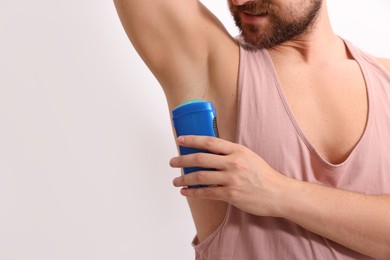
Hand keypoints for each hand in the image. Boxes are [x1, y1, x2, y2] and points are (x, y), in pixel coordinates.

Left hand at [170, 135, 292, 216]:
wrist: (278, 193)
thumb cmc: (264, 175)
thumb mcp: (249, 156)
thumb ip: (231, 154)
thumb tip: (210, 153)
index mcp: (237, 150)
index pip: (209, 142)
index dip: (192, 140)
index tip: (180, 140)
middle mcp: (233, 163)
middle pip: (200, 159)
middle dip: (183, 160)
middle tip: (172, 162)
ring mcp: (232, 179)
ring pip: (201, 177)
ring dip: (185, 178)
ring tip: (176, 180)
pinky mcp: (231, 195)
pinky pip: (207, 193)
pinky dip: (194, 193)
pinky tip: (186, 192)